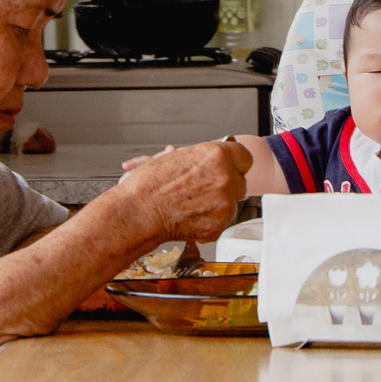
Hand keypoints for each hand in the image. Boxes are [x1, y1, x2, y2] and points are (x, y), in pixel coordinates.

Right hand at [117, 139, 251, 242]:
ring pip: (231, 204)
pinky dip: (208, 222)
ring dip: (217, 205)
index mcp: (217, 155)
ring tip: (191, 203)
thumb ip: (197, 157)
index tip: (229, 167)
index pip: (244, 157)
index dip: (234, 163)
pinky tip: (190, 216)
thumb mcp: (175, 158)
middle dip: (225, 185)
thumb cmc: (148, 185)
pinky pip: (220, 222)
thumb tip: (202, 157)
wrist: (137, 213)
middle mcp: (225, 178)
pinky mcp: (218, 225)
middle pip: (239, 181)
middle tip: (203, 188)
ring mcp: (224, 204)